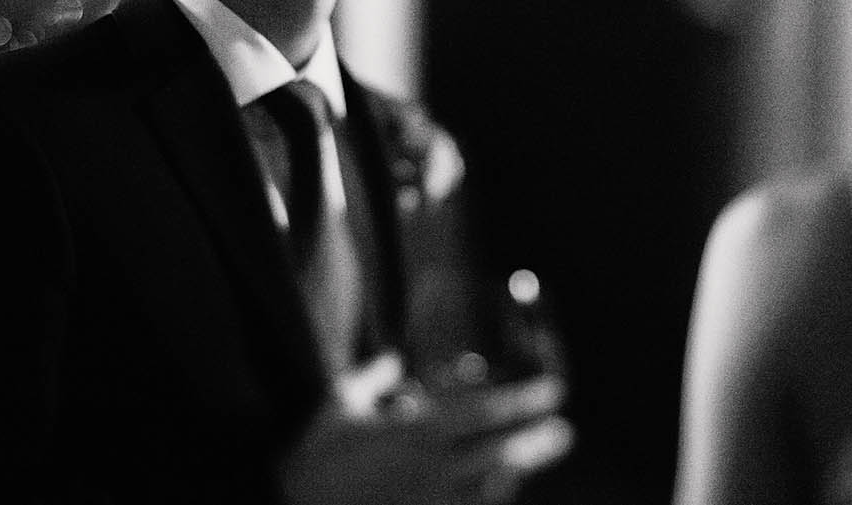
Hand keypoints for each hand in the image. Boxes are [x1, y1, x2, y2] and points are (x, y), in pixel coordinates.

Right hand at [278, 350, 574, 504]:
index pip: (486, 413)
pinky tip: (492, 493)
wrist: (289, 504)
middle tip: (563, 432)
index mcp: (416, 432)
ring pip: (490, 491)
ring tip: (528, 466)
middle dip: (536, 442)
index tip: (552, 393)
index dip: (524, 401)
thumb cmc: (312, 455)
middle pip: (501, 455)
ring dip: (515, 476)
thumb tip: (393, 360)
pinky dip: (484, 500)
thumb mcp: (338, 402)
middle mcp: (432, 470)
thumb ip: (373, 376)